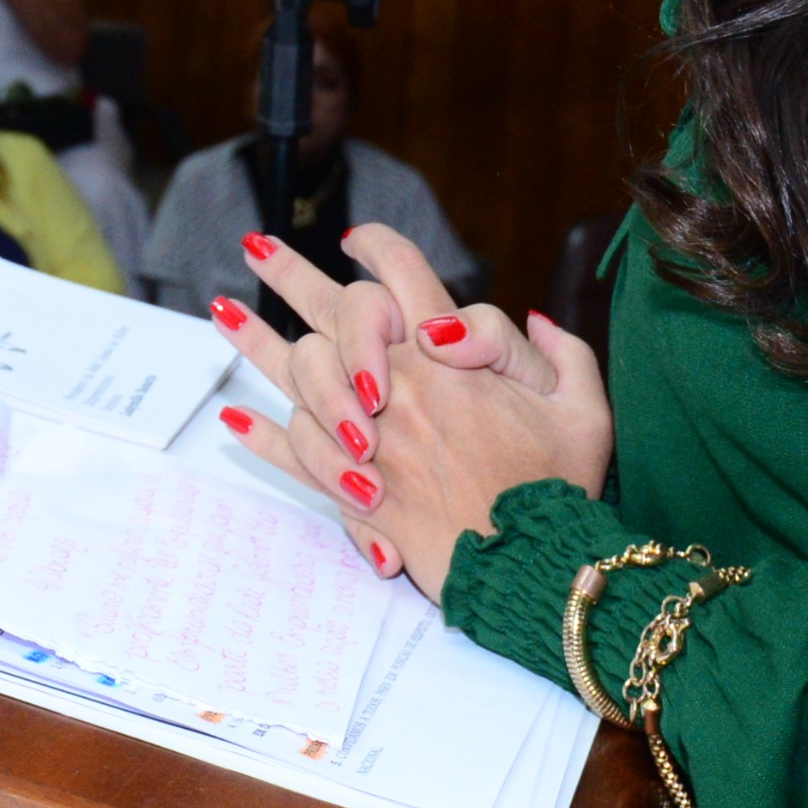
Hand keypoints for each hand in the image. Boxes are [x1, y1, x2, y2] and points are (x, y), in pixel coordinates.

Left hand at [212, 226, 614, 597]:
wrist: (531, 567)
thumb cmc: (560, 489)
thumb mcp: (585, 410)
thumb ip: (562, 354)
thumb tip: (534, 318)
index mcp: (451, 354)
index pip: (403, 274)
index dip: (378, 246)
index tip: (356, 239)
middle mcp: (399, 385)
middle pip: (330, 310)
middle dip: (290, 271)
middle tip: (257, 248)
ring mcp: (368, 437)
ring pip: (298, 374)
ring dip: (255, 341)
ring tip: (222, 312)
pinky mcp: (355, 488)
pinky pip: (295, 455)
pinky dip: (264, 436)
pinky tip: (235, 417)